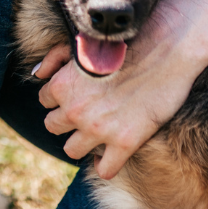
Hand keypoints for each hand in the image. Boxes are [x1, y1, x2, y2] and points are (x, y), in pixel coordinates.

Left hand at [34, 0, 207, 178]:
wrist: (169, 46)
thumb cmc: (127, 39)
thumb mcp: (83, 42)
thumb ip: (55, 58)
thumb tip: (38, 74)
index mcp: (62, 86)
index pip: (45, 101)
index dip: (61, 97)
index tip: (76, 93)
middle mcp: (75, 111)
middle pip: (53, 126)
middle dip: (67, 119)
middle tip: (86, 111)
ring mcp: (100, 130)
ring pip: (72, 150)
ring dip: (81, 142)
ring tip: (96, 131)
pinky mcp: (126, 143)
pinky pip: (105, 169)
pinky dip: (106, 164)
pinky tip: (111, 152)